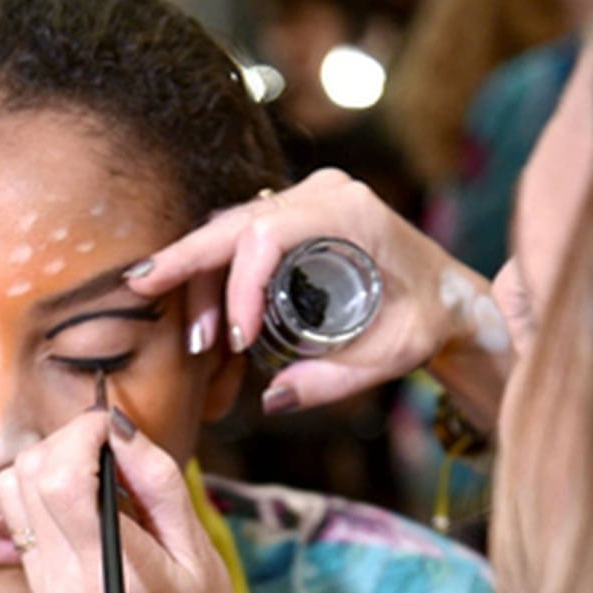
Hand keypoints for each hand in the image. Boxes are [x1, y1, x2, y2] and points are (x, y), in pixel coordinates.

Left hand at [0, 407, 249, 592]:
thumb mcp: (197, 549)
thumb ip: (157, 483)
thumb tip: (119, 427)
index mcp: (111, 572)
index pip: (62, 479)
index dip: (83, 433)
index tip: (117, 429)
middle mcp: (64, 578)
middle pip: (28, 473)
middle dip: (67, 440)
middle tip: (113, 447)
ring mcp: (43, 583)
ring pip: (11, 487)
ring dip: (50, 461)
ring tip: (100, 474)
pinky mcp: (37, 583)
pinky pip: (19, 513)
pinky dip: (45, 488)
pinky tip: (89, 501)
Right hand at [128, 168, 509, 417]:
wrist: (448, 295)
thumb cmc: (427, 318)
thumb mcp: (392, 355)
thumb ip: (334, 381)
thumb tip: (272, 399)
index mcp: (350, 212)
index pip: (268, 234)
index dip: (238, 285)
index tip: (236, 341)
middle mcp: (323, 192)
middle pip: (234, 223)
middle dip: (189, 264)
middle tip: (144, 293)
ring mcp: (307, 200)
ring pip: (230, 231)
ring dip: (201, 280)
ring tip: (195, 340)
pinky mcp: (295, 217)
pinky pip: (241, 240)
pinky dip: (216, 276)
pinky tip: (203, 319)